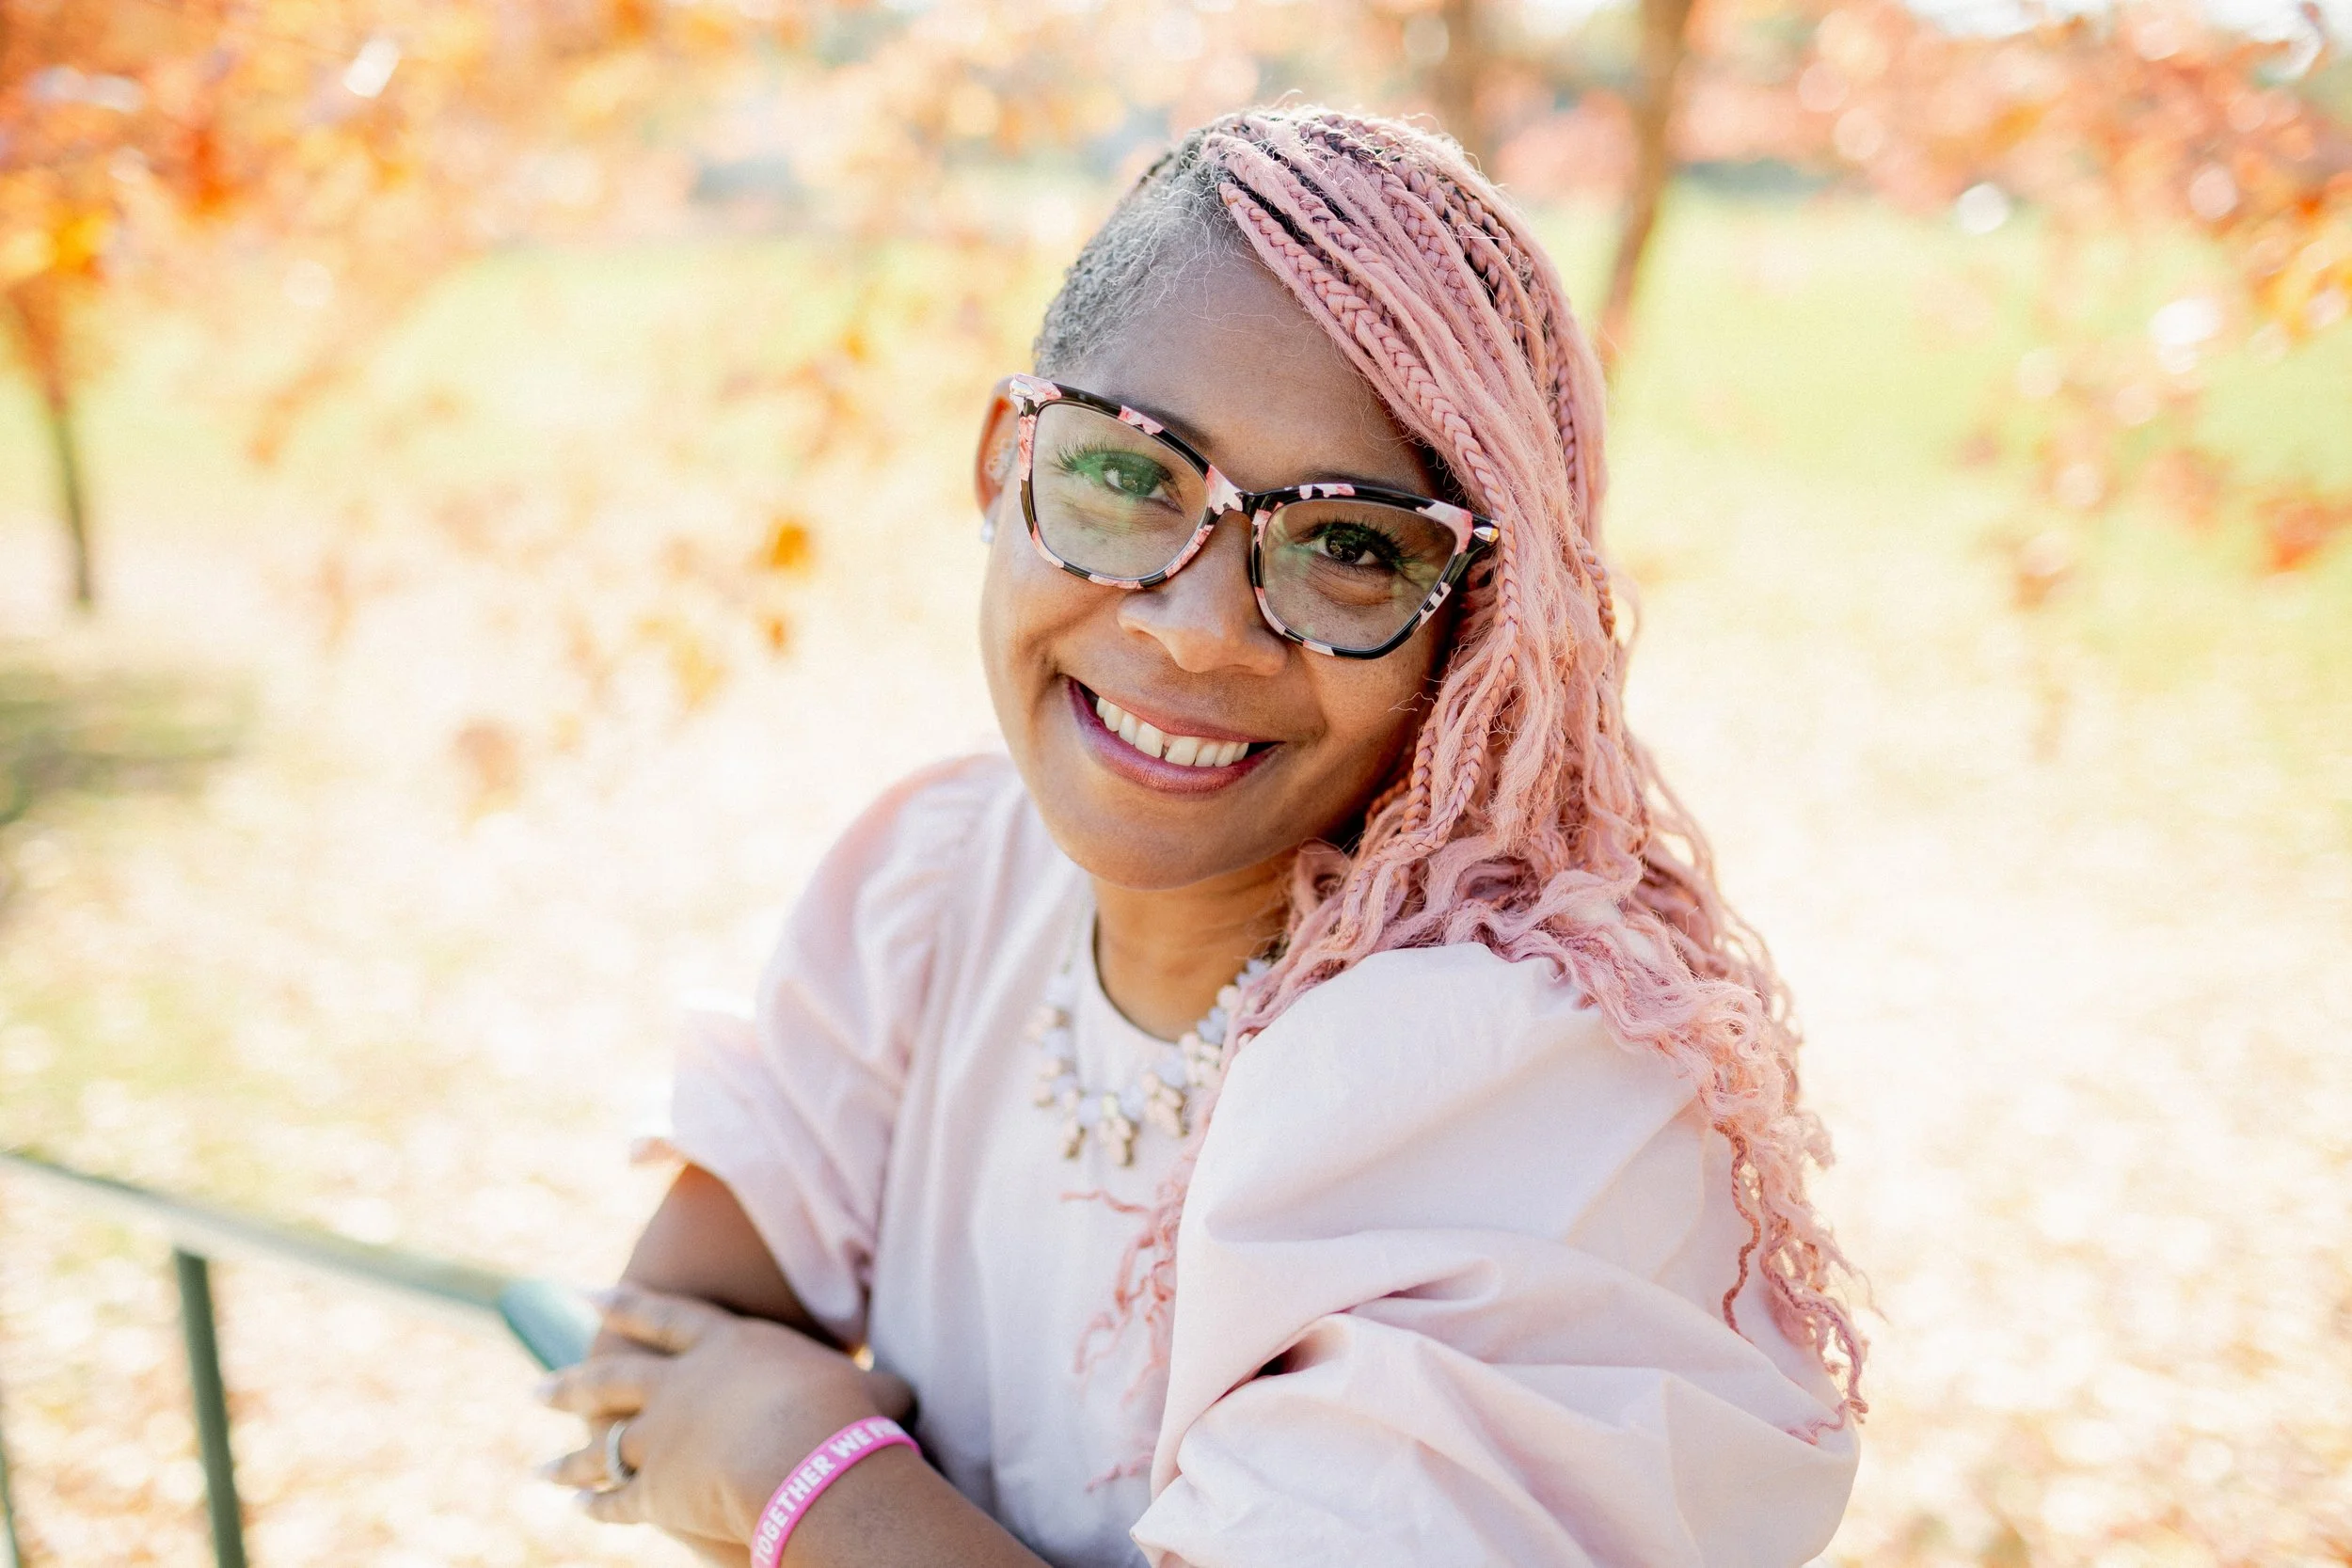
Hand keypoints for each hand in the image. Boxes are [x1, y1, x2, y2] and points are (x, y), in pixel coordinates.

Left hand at [536, 1283, 915, 1547]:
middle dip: (573, 1384)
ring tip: (539, 1466)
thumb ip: (872, 1388)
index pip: (667, 1320)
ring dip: (569, 1457)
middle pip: (613, 1379)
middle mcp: (679, 1386)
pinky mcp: (653, 1488)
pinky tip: (578, 1510)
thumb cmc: (848, 1416)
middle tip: (538, 1388)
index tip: (591, 1295)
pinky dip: (595, 1506)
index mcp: (727, 1348)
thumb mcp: (865, 1388)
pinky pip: (615, 1500)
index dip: (629, 1308)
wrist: (804, 1457)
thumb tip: (904, 1395)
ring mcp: (659, 1436)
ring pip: (601, 1445)